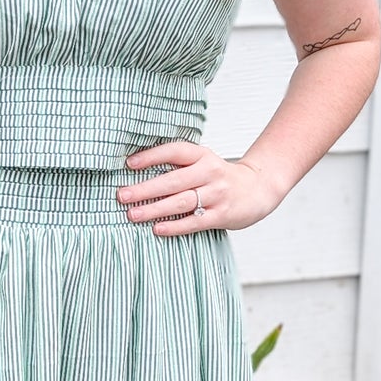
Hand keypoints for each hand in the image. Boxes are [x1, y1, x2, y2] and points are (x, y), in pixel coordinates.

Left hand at [118, 141, 283, 233]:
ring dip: (154, 209)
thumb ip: (177, 165)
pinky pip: (194, 221)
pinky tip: (157, 229)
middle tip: (122, 196)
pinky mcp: (222, 215)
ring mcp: (217, 194)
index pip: (174, 151)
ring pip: (181, 202)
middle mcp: (210, 172)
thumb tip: (136, 170)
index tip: (129, 164)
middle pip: (173, 180)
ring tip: (132, 214)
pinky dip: (175, 226)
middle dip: (145, 189)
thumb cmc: (220, 177)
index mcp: (202, 155)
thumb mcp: (202, 162)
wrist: (257, 189)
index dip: (151, 156)